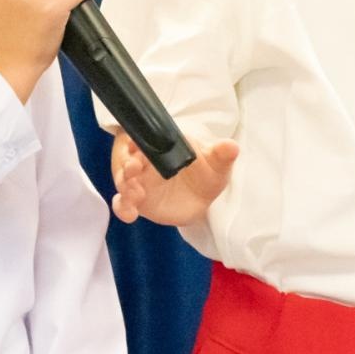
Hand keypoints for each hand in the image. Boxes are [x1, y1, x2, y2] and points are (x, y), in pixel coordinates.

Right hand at [111, 133, 237, 226]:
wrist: (201, 188)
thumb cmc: (205, 168)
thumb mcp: (216, 160)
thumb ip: (222, 153)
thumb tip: (232, 146)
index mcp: (160, 145)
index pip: (142, 139)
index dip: (137, 142)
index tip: (138, 146)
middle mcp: (144, 162)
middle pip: (127, 160)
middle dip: (128, 164)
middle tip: (134, 167)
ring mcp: (138, 182)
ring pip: (123, 182)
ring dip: (126, 186)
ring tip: (136, 192)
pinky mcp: (138, 201)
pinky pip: (123, 204)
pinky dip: (123, 208)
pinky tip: (131, 214)